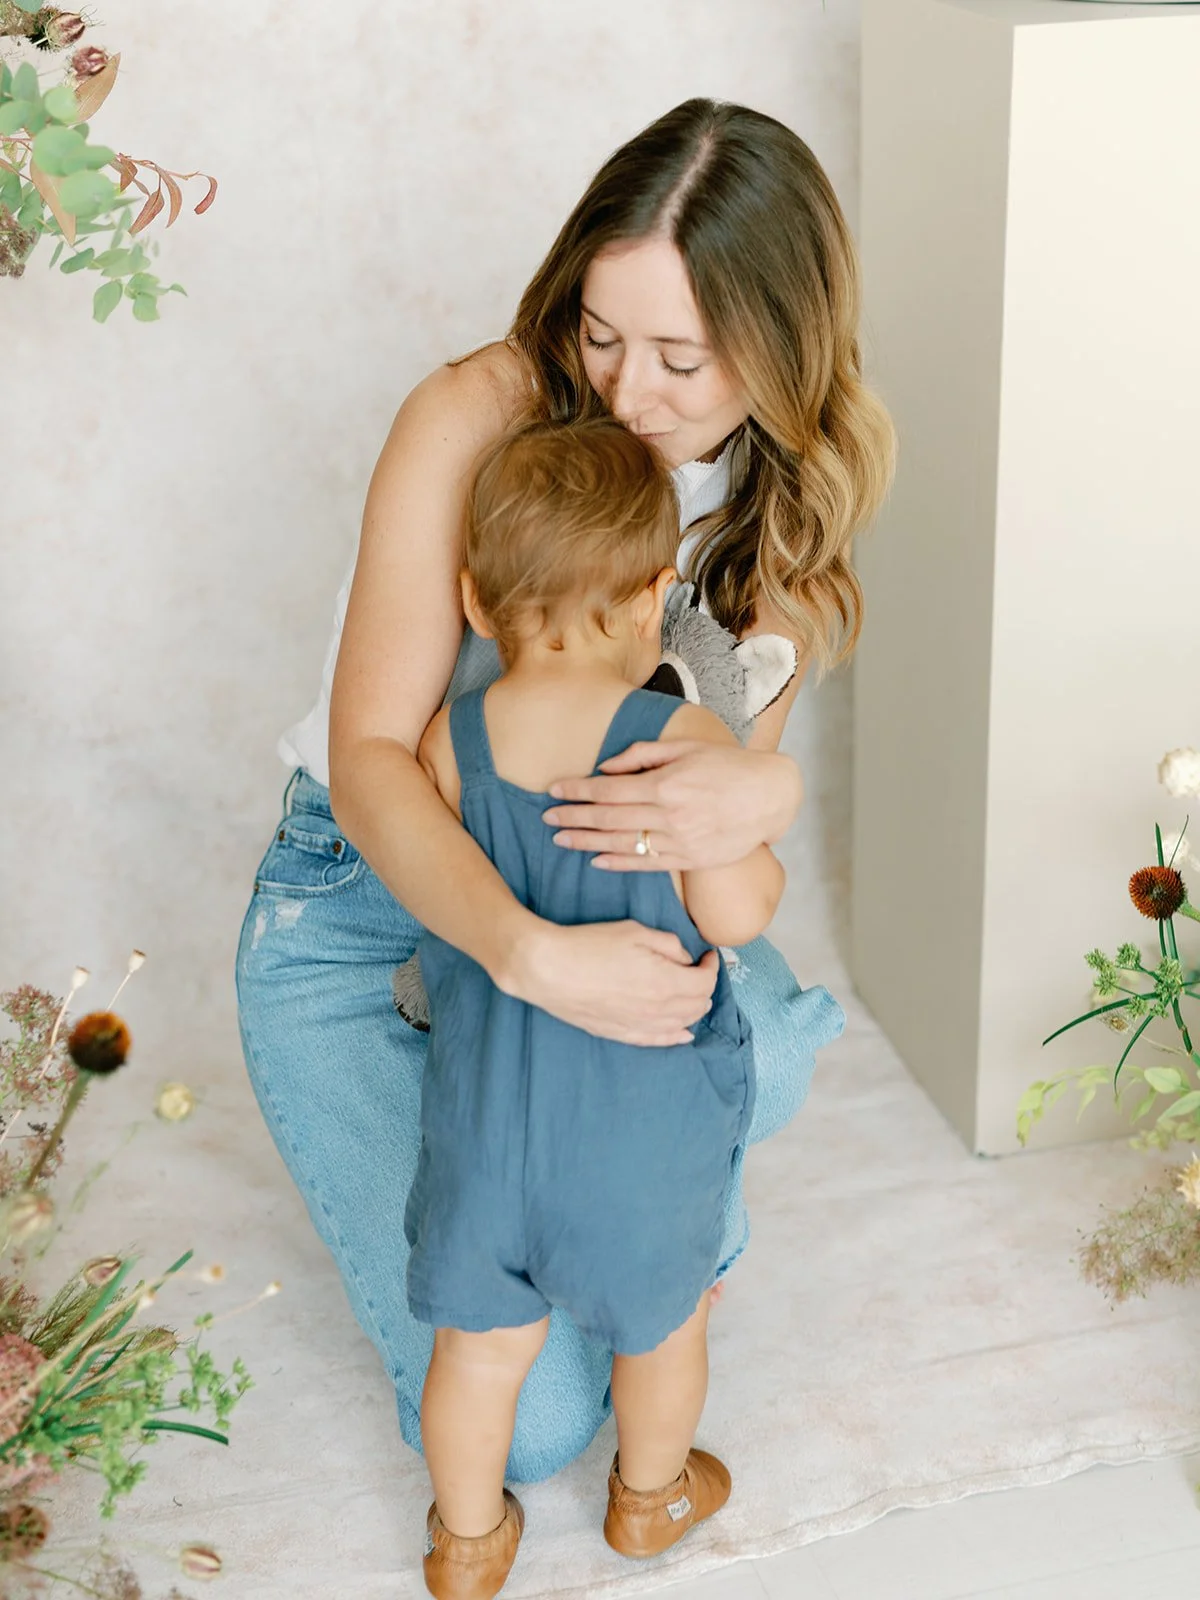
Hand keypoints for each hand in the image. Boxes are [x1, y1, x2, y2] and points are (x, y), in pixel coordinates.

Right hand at [504, 920, 719, 1046]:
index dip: (711, 968)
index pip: (705, 983)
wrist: (549, 970)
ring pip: (681, 1025)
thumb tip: (684, 957)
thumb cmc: (590, 946)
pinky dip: (675, 1036)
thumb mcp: (635, 932)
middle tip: (699, 973)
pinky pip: (657, 1040)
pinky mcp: (620, 1033)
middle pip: (697, 1006)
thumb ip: (668, 945)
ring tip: (692, 995)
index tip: (707, 956)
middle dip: (705, 988)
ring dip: (693, 1010)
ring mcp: (639, 1025)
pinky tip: (683, 1033)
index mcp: (665, 982)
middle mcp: (657, 1010)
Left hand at [541, 740, 802, 870]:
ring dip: (587, 842)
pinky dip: (618, 863)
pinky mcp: (689, 860)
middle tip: (547, 818)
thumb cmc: (727, 765)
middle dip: (573, 817)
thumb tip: (606, 767)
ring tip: (561, 839)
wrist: (770, 796)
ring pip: (622, 844)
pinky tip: (596, 860)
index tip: (554, 791)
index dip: (577, 791)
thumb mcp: (686, 747)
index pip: (608, 790)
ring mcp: (679, 841)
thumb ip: (643, 755)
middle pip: (608, 819)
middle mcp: (669, 815)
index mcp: (666, 784)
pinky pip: (646, 865)